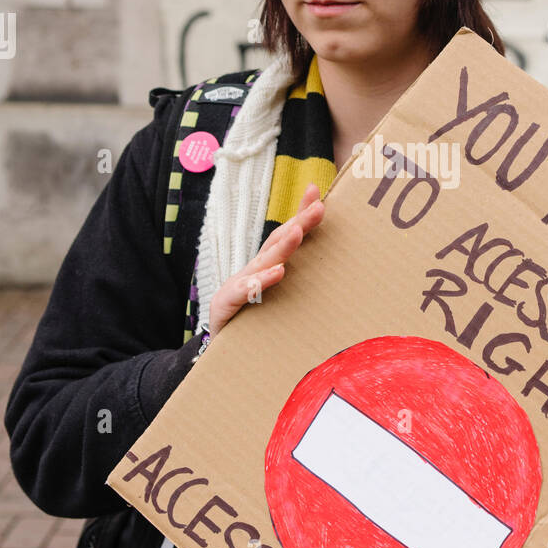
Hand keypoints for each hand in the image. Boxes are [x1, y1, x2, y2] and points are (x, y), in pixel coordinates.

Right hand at [209, 183, 324, 337]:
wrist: (219, 352)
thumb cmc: (252, 322)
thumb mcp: (277, 301)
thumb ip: (296, 285)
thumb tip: (327, 272)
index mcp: (266, 267)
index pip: (285, 235)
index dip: (300, 214)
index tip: (318, 194)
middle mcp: (253, 271)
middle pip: (277, 242)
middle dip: (298, 222)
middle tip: (319, 207)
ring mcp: (239, 286)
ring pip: (263, 261)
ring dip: (282, 245)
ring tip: (299, 231)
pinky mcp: (226, 305)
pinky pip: (246, 291)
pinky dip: (262, 280)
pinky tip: (278, 272)